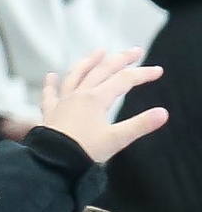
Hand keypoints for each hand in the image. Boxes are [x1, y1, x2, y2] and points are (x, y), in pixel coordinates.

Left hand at [35, 48, 167, 163]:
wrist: (53, 161)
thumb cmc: (84, 151)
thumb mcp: (117, 139)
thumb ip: (141, 125)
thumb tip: (163, 113)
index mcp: (96, 99)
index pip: (124, 80)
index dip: (142, 74)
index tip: (158, 71)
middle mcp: (79, 95)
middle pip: (102, 71)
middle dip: (120, 59)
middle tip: (136, 50)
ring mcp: (63, 102)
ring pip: (76, 76)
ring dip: (88, 62)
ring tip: (98, 52)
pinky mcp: (50, 112)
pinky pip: (49, 94)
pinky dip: (50, 84)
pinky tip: (50, 75)